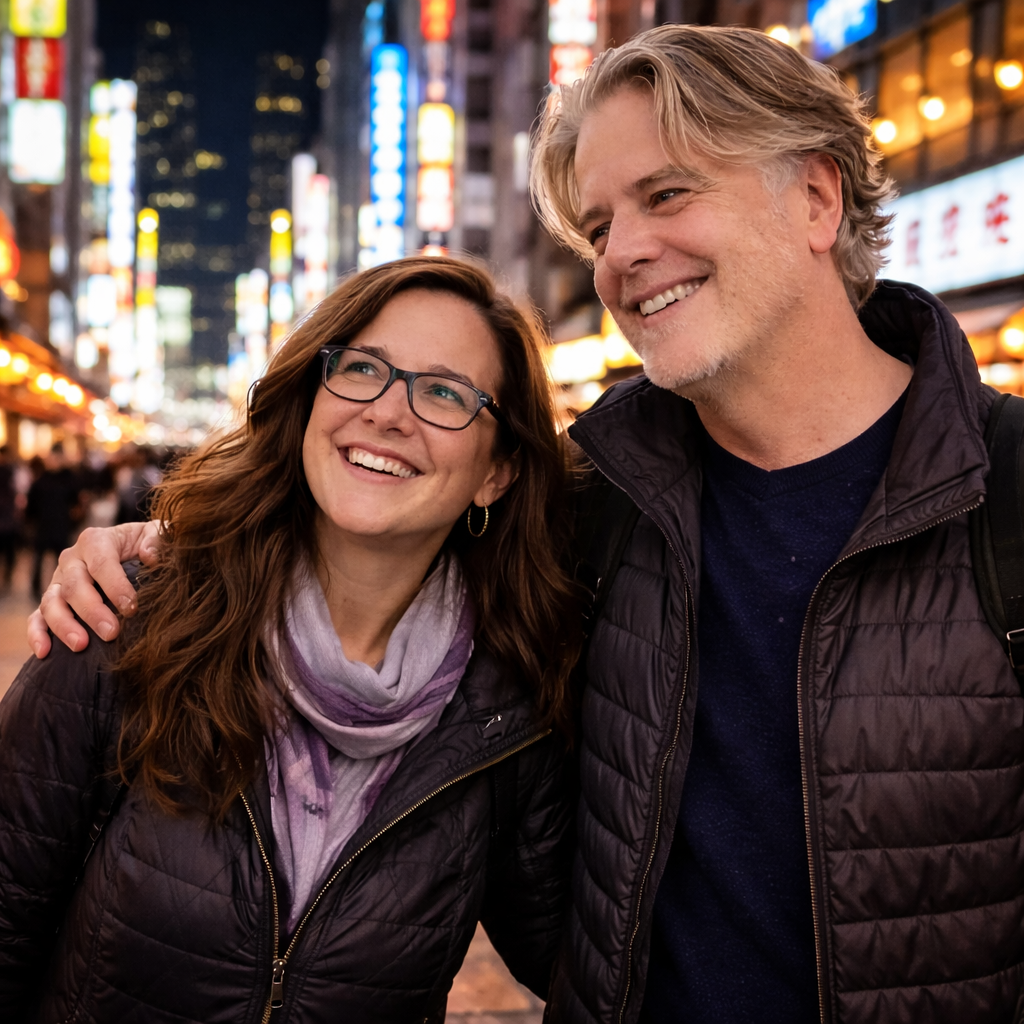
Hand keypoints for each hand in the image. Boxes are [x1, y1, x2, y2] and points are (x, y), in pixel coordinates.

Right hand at [27, 521, 163, 657]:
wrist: (131, 552)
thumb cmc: (144, 545)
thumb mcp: (155, 534)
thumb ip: (156, 540)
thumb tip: (151, 556)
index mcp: (96, 541)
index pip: (101, 562)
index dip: (115, 586)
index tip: (131, 608)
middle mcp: (72, 560)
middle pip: (74, 586)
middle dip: (92, 612)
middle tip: (112, 633)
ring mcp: (58, 581)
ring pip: (52, 603)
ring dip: (64, 626)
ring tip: (81, 646)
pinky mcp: (51, 601)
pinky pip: (37, 618)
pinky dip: (37, 635)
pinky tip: (44, 652)